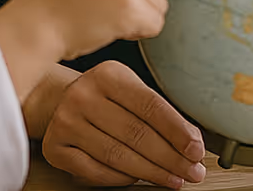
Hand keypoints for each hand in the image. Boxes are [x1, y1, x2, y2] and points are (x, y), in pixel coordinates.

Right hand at [0, 0, 218, 100]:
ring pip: (160, 6)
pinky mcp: (129, 6)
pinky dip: (138, 32)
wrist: (36, 22)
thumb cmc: (58, 2)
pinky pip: (154, 25)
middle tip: (111, 8)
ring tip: (106, 17)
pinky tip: (111, 28)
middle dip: (145, 0)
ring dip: (141, 18)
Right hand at [42, 60, 206, 187]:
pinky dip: (122, 178)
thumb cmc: (104, 97)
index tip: (196, 149)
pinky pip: (96, 171)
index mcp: (108, 74)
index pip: (150, 105)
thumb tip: (192, 141)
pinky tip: (139, 178)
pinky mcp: (55, 147)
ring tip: (174, 179)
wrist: (58, 100)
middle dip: (170, 157)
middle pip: (136, 133)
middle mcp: (84, 94)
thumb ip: (157, 112)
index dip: (177, 130)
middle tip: (192, 171)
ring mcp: (67, 121)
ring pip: (118, 156)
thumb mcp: (129, 90)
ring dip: (152, 172)